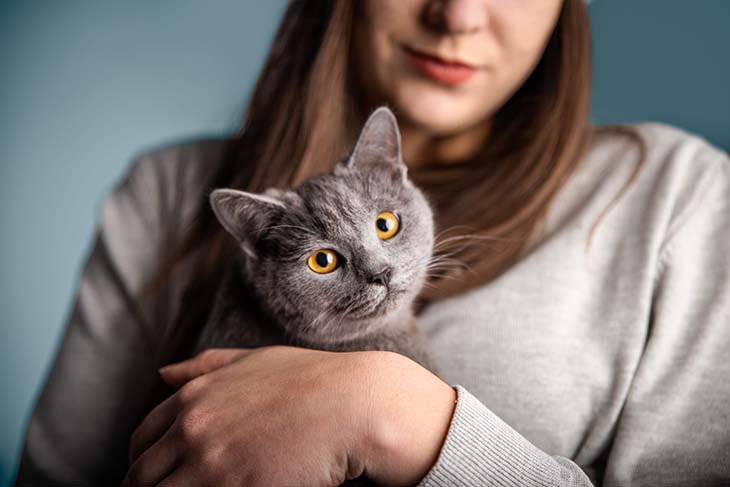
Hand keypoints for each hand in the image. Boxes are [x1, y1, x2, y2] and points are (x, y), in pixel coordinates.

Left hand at [123, 346, 455, 486]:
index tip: (157, 477)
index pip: (142, 441)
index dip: (144, 464)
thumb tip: (164, 373)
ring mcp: (209, 462)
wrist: (354, 403)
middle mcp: (192, 428)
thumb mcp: (254, 360)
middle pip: (143, 477)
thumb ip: (206, 366)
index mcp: (193, 397)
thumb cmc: (312, 380)